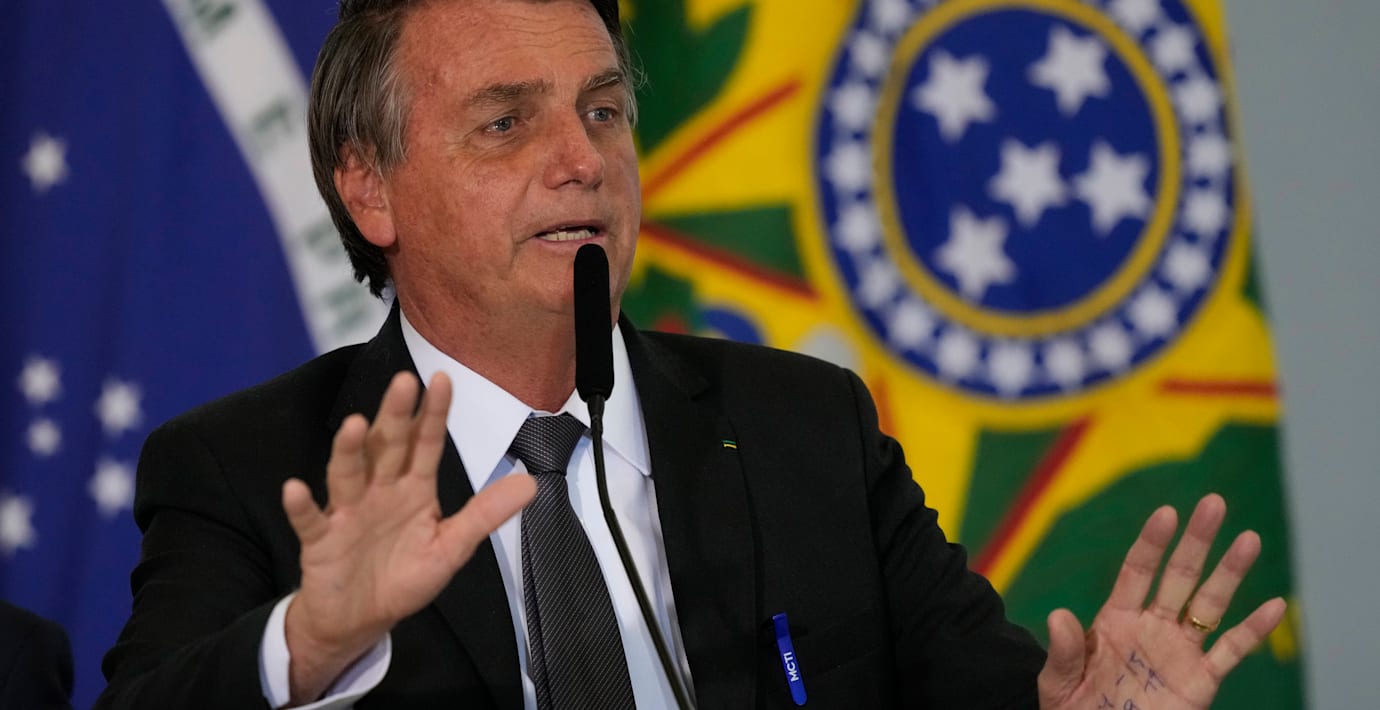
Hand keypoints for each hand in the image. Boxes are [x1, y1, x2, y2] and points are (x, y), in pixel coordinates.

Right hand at [279, 372, 535, 704]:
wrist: (360, 619)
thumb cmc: (404, 576)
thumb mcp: (451, 547)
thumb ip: (484, 515)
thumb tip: (531, 484)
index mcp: (413, 489)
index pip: (426, 444)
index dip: (434, 414)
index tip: (443, 379)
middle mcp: (379, 490)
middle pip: (387, 447)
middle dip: (395, 416)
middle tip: (404, 381)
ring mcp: (347, 512)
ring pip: (347, 474)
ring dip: (349, 450)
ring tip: (356, 425)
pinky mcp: (320, 540)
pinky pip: (309, 521)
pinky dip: (300, 507)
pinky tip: (295, 488)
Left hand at [1036, 494, 1285, 708]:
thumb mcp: (1059, 683)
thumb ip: (1064, 652)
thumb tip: (1058, 616)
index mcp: (1116, 620)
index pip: (1137, 572)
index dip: (1152, 543)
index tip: (1167, 513)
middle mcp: (1152, 627)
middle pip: (1179, 577)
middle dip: (1196, 541)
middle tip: (1213, 503)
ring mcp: (1179, 652)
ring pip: (1209, 606)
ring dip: (1229, 574)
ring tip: (1248, 539)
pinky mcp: (1199, 682)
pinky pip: (1231, 652)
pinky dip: (1254, 631)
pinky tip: (1274, 606)